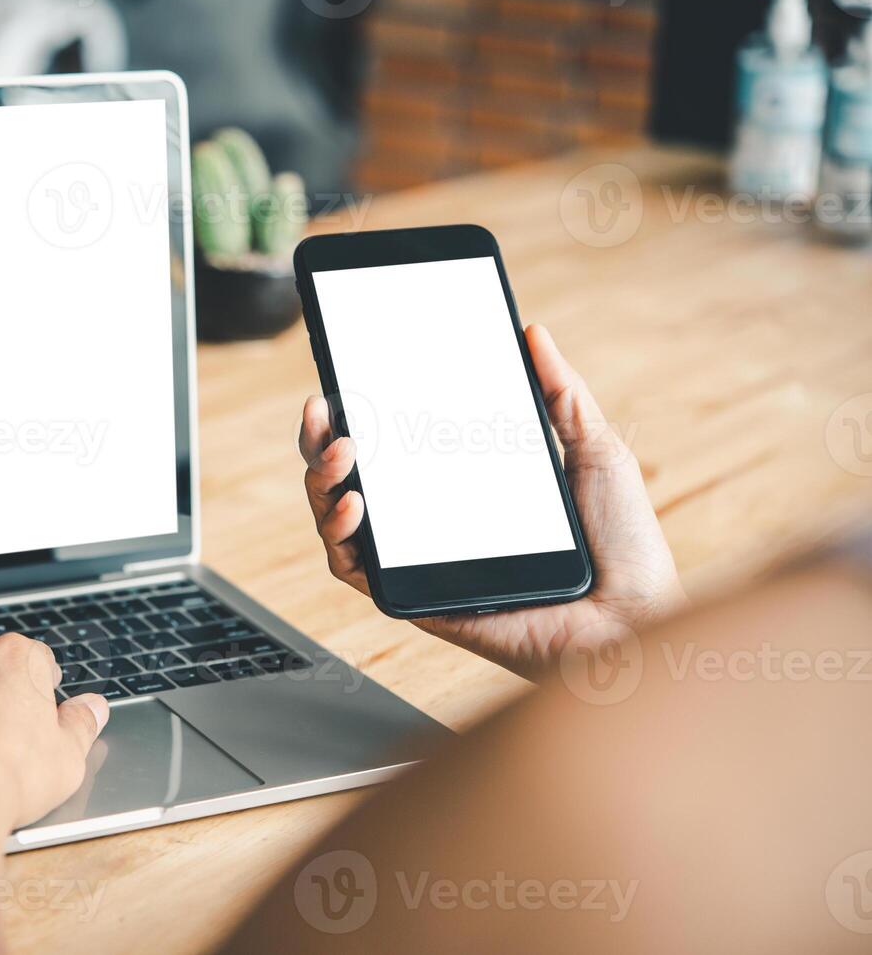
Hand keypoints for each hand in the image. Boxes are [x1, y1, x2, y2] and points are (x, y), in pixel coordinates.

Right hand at [298, 324, 685, 677]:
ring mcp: (418, 560)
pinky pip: (352, 568)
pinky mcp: (413, 599)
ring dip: (321, 479)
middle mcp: (431, 521)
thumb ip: (561, 394)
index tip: (345, 377)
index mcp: (463, 484)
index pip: (393, 443)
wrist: (633, 621)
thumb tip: (533, 333)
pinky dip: (337, 533)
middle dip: (320, 439)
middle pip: (349, 476)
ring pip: (337, 517)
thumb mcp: (594, 452)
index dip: (357, 411)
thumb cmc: (624, 550)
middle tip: (324, 411)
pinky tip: (352, 505)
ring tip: (342, 453)